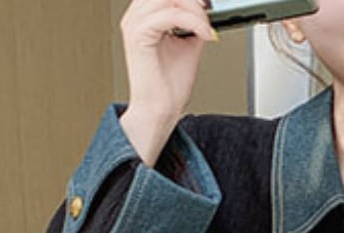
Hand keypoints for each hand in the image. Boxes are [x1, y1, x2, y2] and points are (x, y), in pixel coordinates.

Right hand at [120, 0, 217, 134]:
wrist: (160, 110)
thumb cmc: (168, 86)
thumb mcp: (188, 44)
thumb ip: (193, 23)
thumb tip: (206, 11)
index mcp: (144, 17)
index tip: (208, 6)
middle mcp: (136, 17)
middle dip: (193, 1)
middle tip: (208, 16)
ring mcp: (134, 24)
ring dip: (194, 11)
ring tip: (206, 29)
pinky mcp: (138, 35)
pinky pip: (170, 15)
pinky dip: (193, 22)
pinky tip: (204, 34)